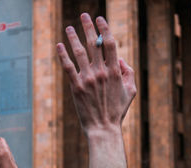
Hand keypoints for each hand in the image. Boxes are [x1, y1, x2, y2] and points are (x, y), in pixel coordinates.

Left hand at [56, 13, 135, 167]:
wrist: (103, 128)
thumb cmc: (117, 111)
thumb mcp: (131, 91)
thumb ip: (128, 72)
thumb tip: (119, 58)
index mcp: (115, 71)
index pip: (109, 43)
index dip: (104, 29)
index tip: (100, 19)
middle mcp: (101, 72)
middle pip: (94, 44)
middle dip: (88, 27)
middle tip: (84, 15)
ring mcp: (87, 79)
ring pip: (79, 52)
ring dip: (73, 37)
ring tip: (69, 28)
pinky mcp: (76, 87)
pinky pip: (68, 67)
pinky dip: (63, 55)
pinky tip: (59, 46)